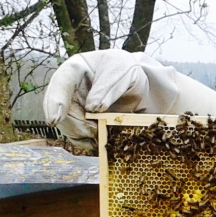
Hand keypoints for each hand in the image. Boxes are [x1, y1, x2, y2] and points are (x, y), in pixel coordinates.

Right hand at [43, 50, 215, 147]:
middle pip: (61, 109)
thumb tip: (94, 106)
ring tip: (100, 136)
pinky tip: (100, 145)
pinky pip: (81, 142)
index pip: (61, 79)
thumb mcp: (130, 75)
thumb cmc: (143, 77)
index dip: (56, 97)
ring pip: (69, 128)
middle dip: (73, 122)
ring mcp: (80, 110)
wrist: (160, 96)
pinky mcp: (90, 130)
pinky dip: (88, 146)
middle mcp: (76, 90)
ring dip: (82, 137)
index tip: (57, 116)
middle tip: (91, 131)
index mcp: (81, 70)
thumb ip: (112, 86)